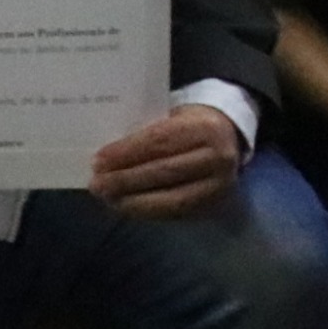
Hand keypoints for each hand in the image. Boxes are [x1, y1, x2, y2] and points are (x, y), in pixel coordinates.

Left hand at [88, 104, 244, 219]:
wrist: (231, 138)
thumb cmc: (191, 124)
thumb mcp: (175, 116)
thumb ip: (148, 132)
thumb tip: (109, 157)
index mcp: (205, 127)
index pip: (160, 141)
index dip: (126, 153)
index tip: (99, 160)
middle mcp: (217, 157)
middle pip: (163, 171)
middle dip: (125, 180)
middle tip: (96, 184)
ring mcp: (219, 186)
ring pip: (170, 199)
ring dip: (133, 201)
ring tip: (107, 198)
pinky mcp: (214, 206)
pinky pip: (175, 213)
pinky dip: (147, 211)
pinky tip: (126, 206)